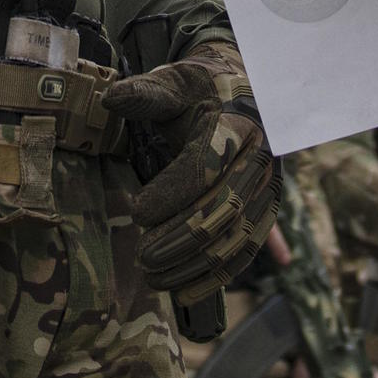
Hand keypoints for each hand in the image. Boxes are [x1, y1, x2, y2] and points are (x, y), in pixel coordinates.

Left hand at [110, 41, 277, 303]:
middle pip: (224, 208)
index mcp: (238, 124)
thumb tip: (109, 97)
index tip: (138, 213)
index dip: (172, 193)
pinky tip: (186, 293)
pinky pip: (246, 250)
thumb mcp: (174, 83)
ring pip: (237, 238)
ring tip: (155, 278)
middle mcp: (262, 159)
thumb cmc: (200, 90)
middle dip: (182, 239)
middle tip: (142, 258)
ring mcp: (269, 188)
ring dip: (196, 265)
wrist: (242, 93)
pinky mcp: (266, 210)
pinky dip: (217, 276)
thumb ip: (146, 94)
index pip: (206, 166)